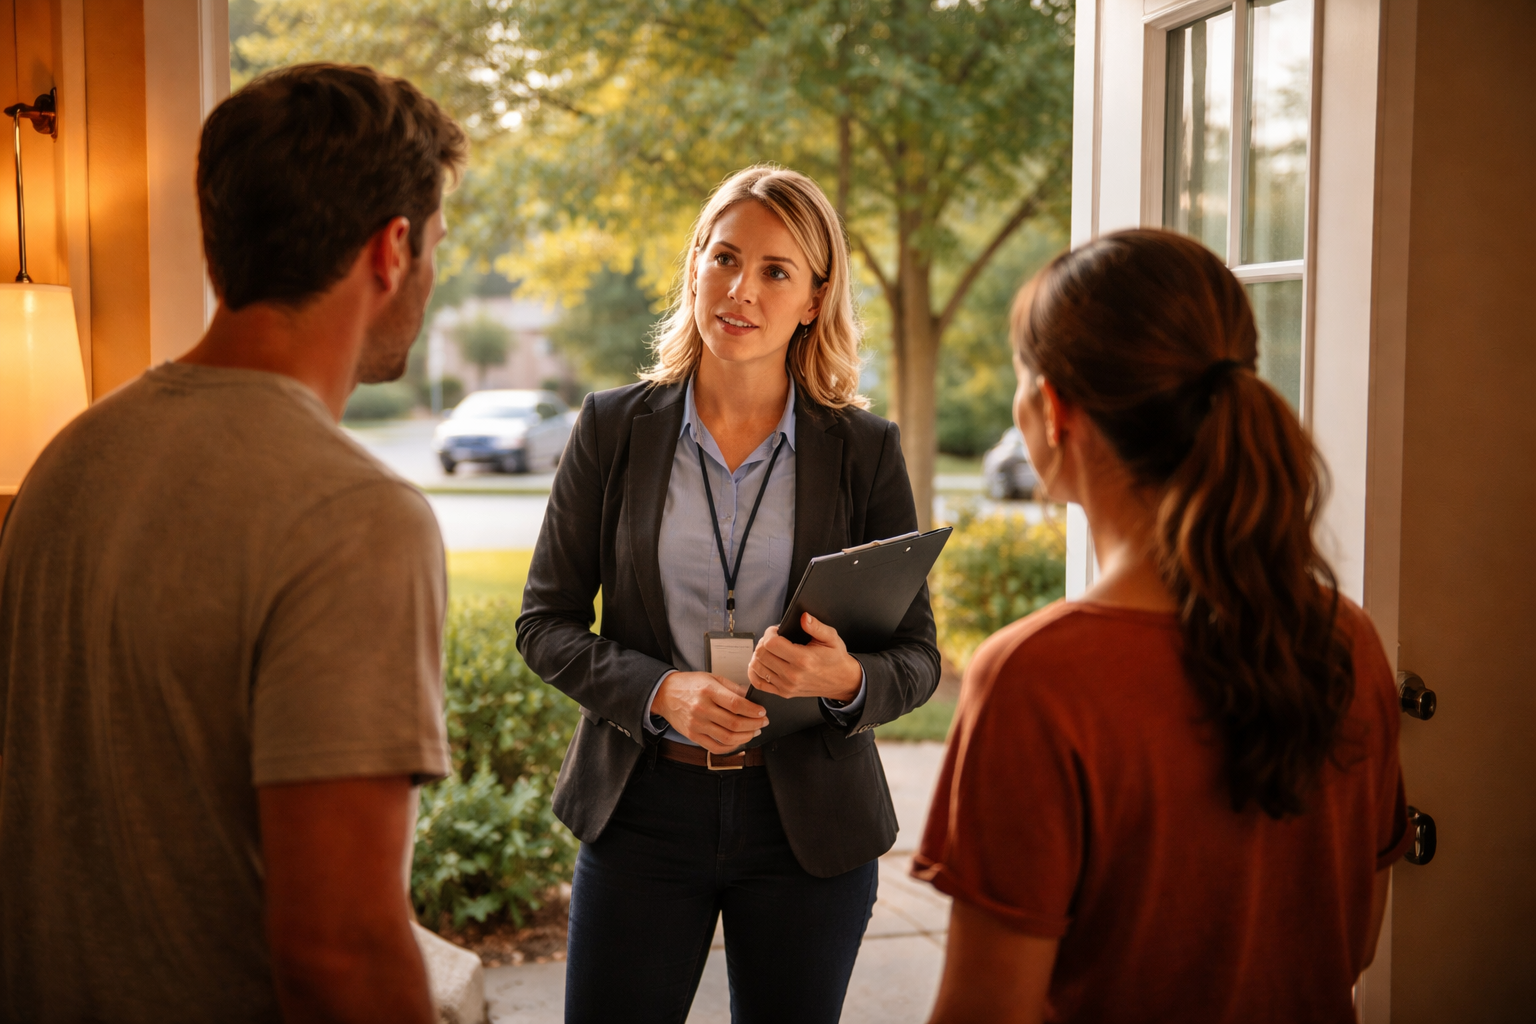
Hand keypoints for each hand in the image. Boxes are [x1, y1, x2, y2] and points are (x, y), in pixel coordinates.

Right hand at [652, 671, 767, 753]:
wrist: (665, 694)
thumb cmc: (689, 685)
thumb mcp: (712, 678)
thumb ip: (733, 688)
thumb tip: (752, 698)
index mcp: (708, 691)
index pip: (736, 704)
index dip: (753, 710)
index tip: (762, 712)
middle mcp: (702, 708)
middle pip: (734, 723)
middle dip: (754, 725)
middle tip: (762, 723)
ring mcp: (697, 724)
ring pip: (728, 737)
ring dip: (746, 737)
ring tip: (753, 732)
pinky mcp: (693, 736)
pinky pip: (716, 747)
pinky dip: (731, 747)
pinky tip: (738, 741)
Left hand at [748, 614, 862, 702]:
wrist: (842, 681)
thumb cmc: (835, 659)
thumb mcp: (831, 638)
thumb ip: (816, 626)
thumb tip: (804, 617)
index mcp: (803, 659)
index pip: (771, 643)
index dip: (770, 633)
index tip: (776, 631)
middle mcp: (792, 674)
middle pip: (761, 654)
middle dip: (763, 642)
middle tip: (772, 639)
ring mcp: (786, 685)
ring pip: (757, 667)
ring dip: (759, 655)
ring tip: (769, 650)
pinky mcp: (784, 692)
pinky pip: (759, 683)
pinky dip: (755, 672)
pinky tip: (761, 664)